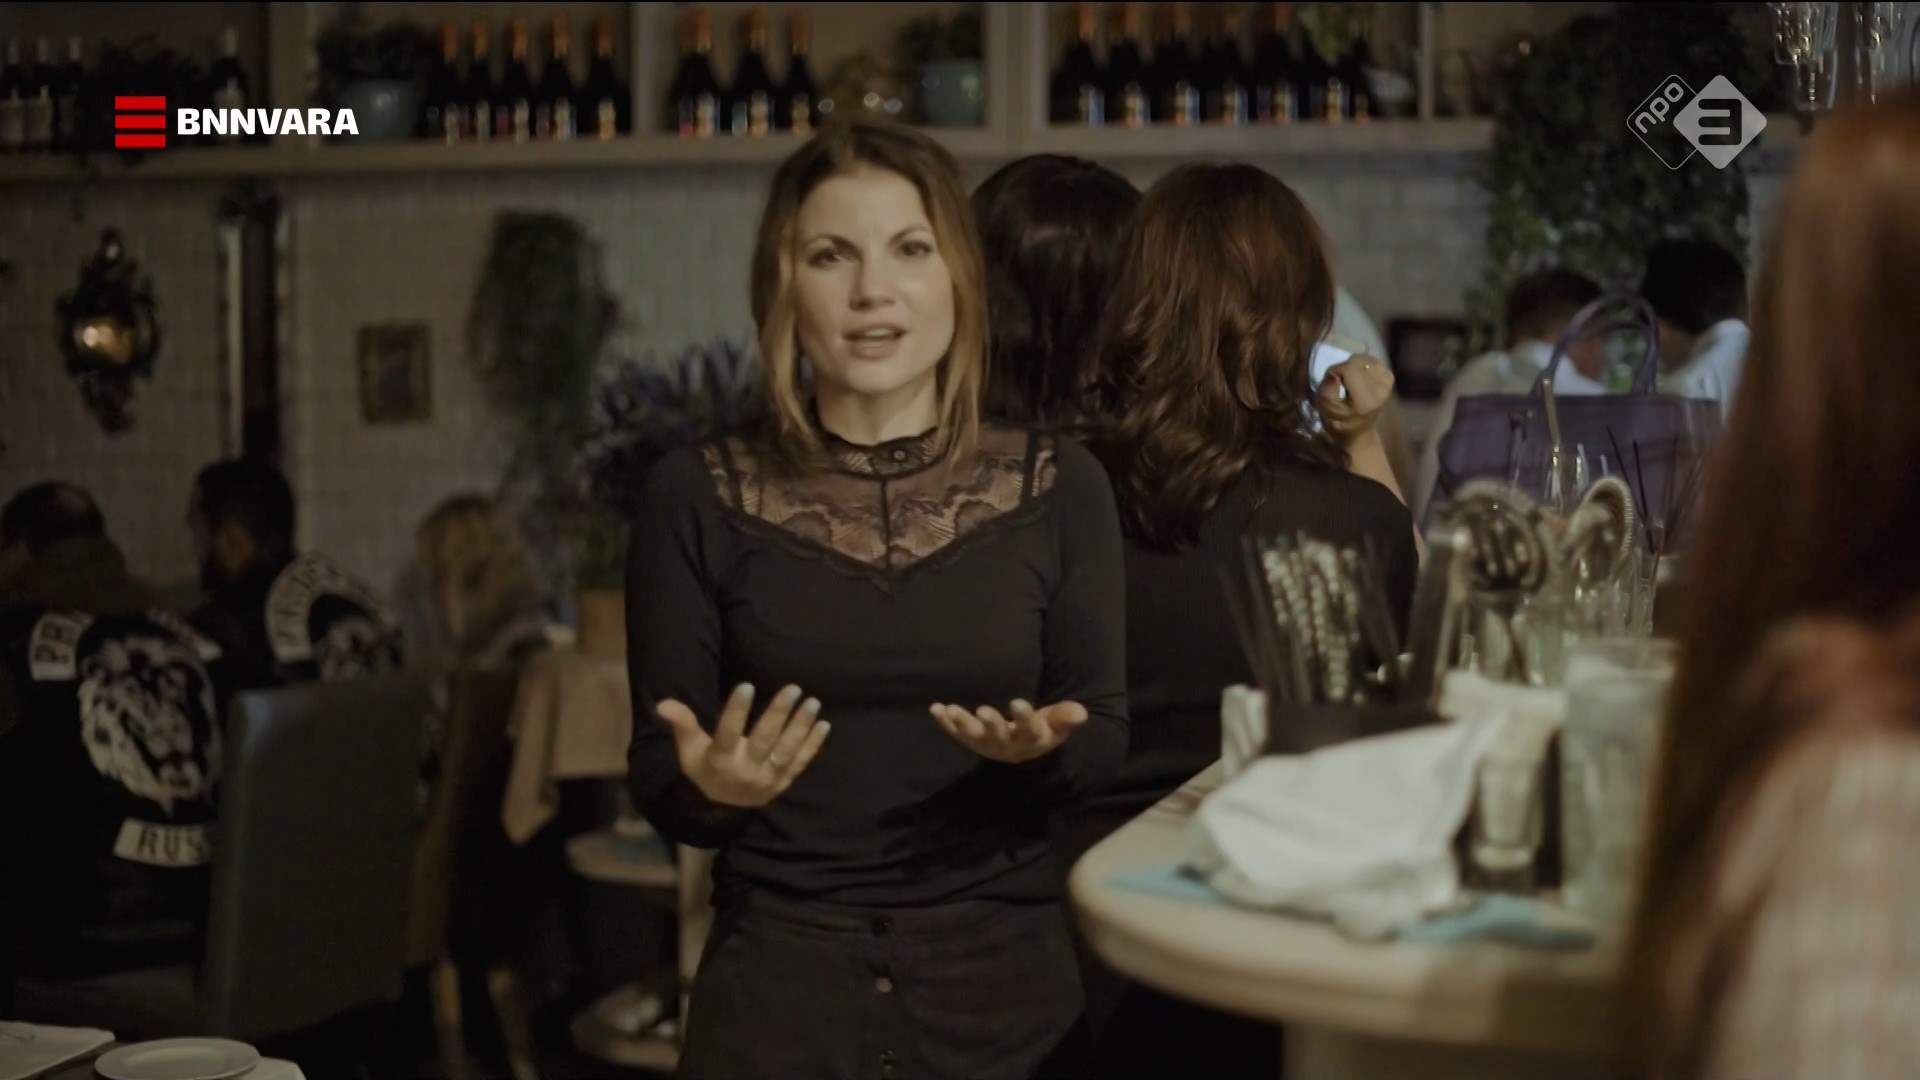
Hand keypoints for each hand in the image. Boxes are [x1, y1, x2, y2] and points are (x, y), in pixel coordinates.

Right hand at [657, 683, 830, 807]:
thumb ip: (682, 724)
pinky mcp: (783, 783)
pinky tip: (823, 724)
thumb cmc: (704, 769)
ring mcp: (767, 779)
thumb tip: (663, 704)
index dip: (736, 710)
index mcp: (720, 761)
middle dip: (778, 714)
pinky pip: (800, 763)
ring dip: (801, 726)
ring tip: (812, 702)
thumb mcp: (688, 750)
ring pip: (787, 750)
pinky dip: (813, 745)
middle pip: (764, 740)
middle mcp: (746, 771)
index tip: (746, 685)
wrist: (722, 808)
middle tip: (792, 688)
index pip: (728, 733)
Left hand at [931, 699, 1087, 764]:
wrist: (1023, 747)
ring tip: (951, 710)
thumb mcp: (1056, 723)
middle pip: (998, 737)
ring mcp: (986, 744)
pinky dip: (944, 722)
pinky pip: (955, 733)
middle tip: (983, 711)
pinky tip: (935, 708)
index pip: (1029, 730)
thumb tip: (1081, 713)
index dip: (1024, 718)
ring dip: (962, 723)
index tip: (1018, 703)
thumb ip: (1066, 716)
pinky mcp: (970, 740)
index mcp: (1031, 740)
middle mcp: (1007, 745)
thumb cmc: (1041, 728)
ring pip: (973, 737)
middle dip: (991, 724)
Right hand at [1319, 353, 1394, 441]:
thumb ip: (1328, 392)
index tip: (1330, 380)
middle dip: (1345, 367)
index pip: (1350, 369)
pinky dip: (1363, 365)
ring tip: (1349, 379)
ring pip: (1365, 359)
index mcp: (1365, 399)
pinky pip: (1373, 361)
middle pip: (1358, 361)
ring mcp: (1388, 382)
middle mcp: (1381, 389)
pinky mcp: (1389, 378)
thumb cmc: (1339, 423)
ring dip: (1354, 366)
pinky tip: (1359, 376)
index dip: (1336, 369)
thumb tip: (1332, 373)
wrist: (1359, 433)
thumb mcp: (1326, 411)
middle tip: (1339, 381)